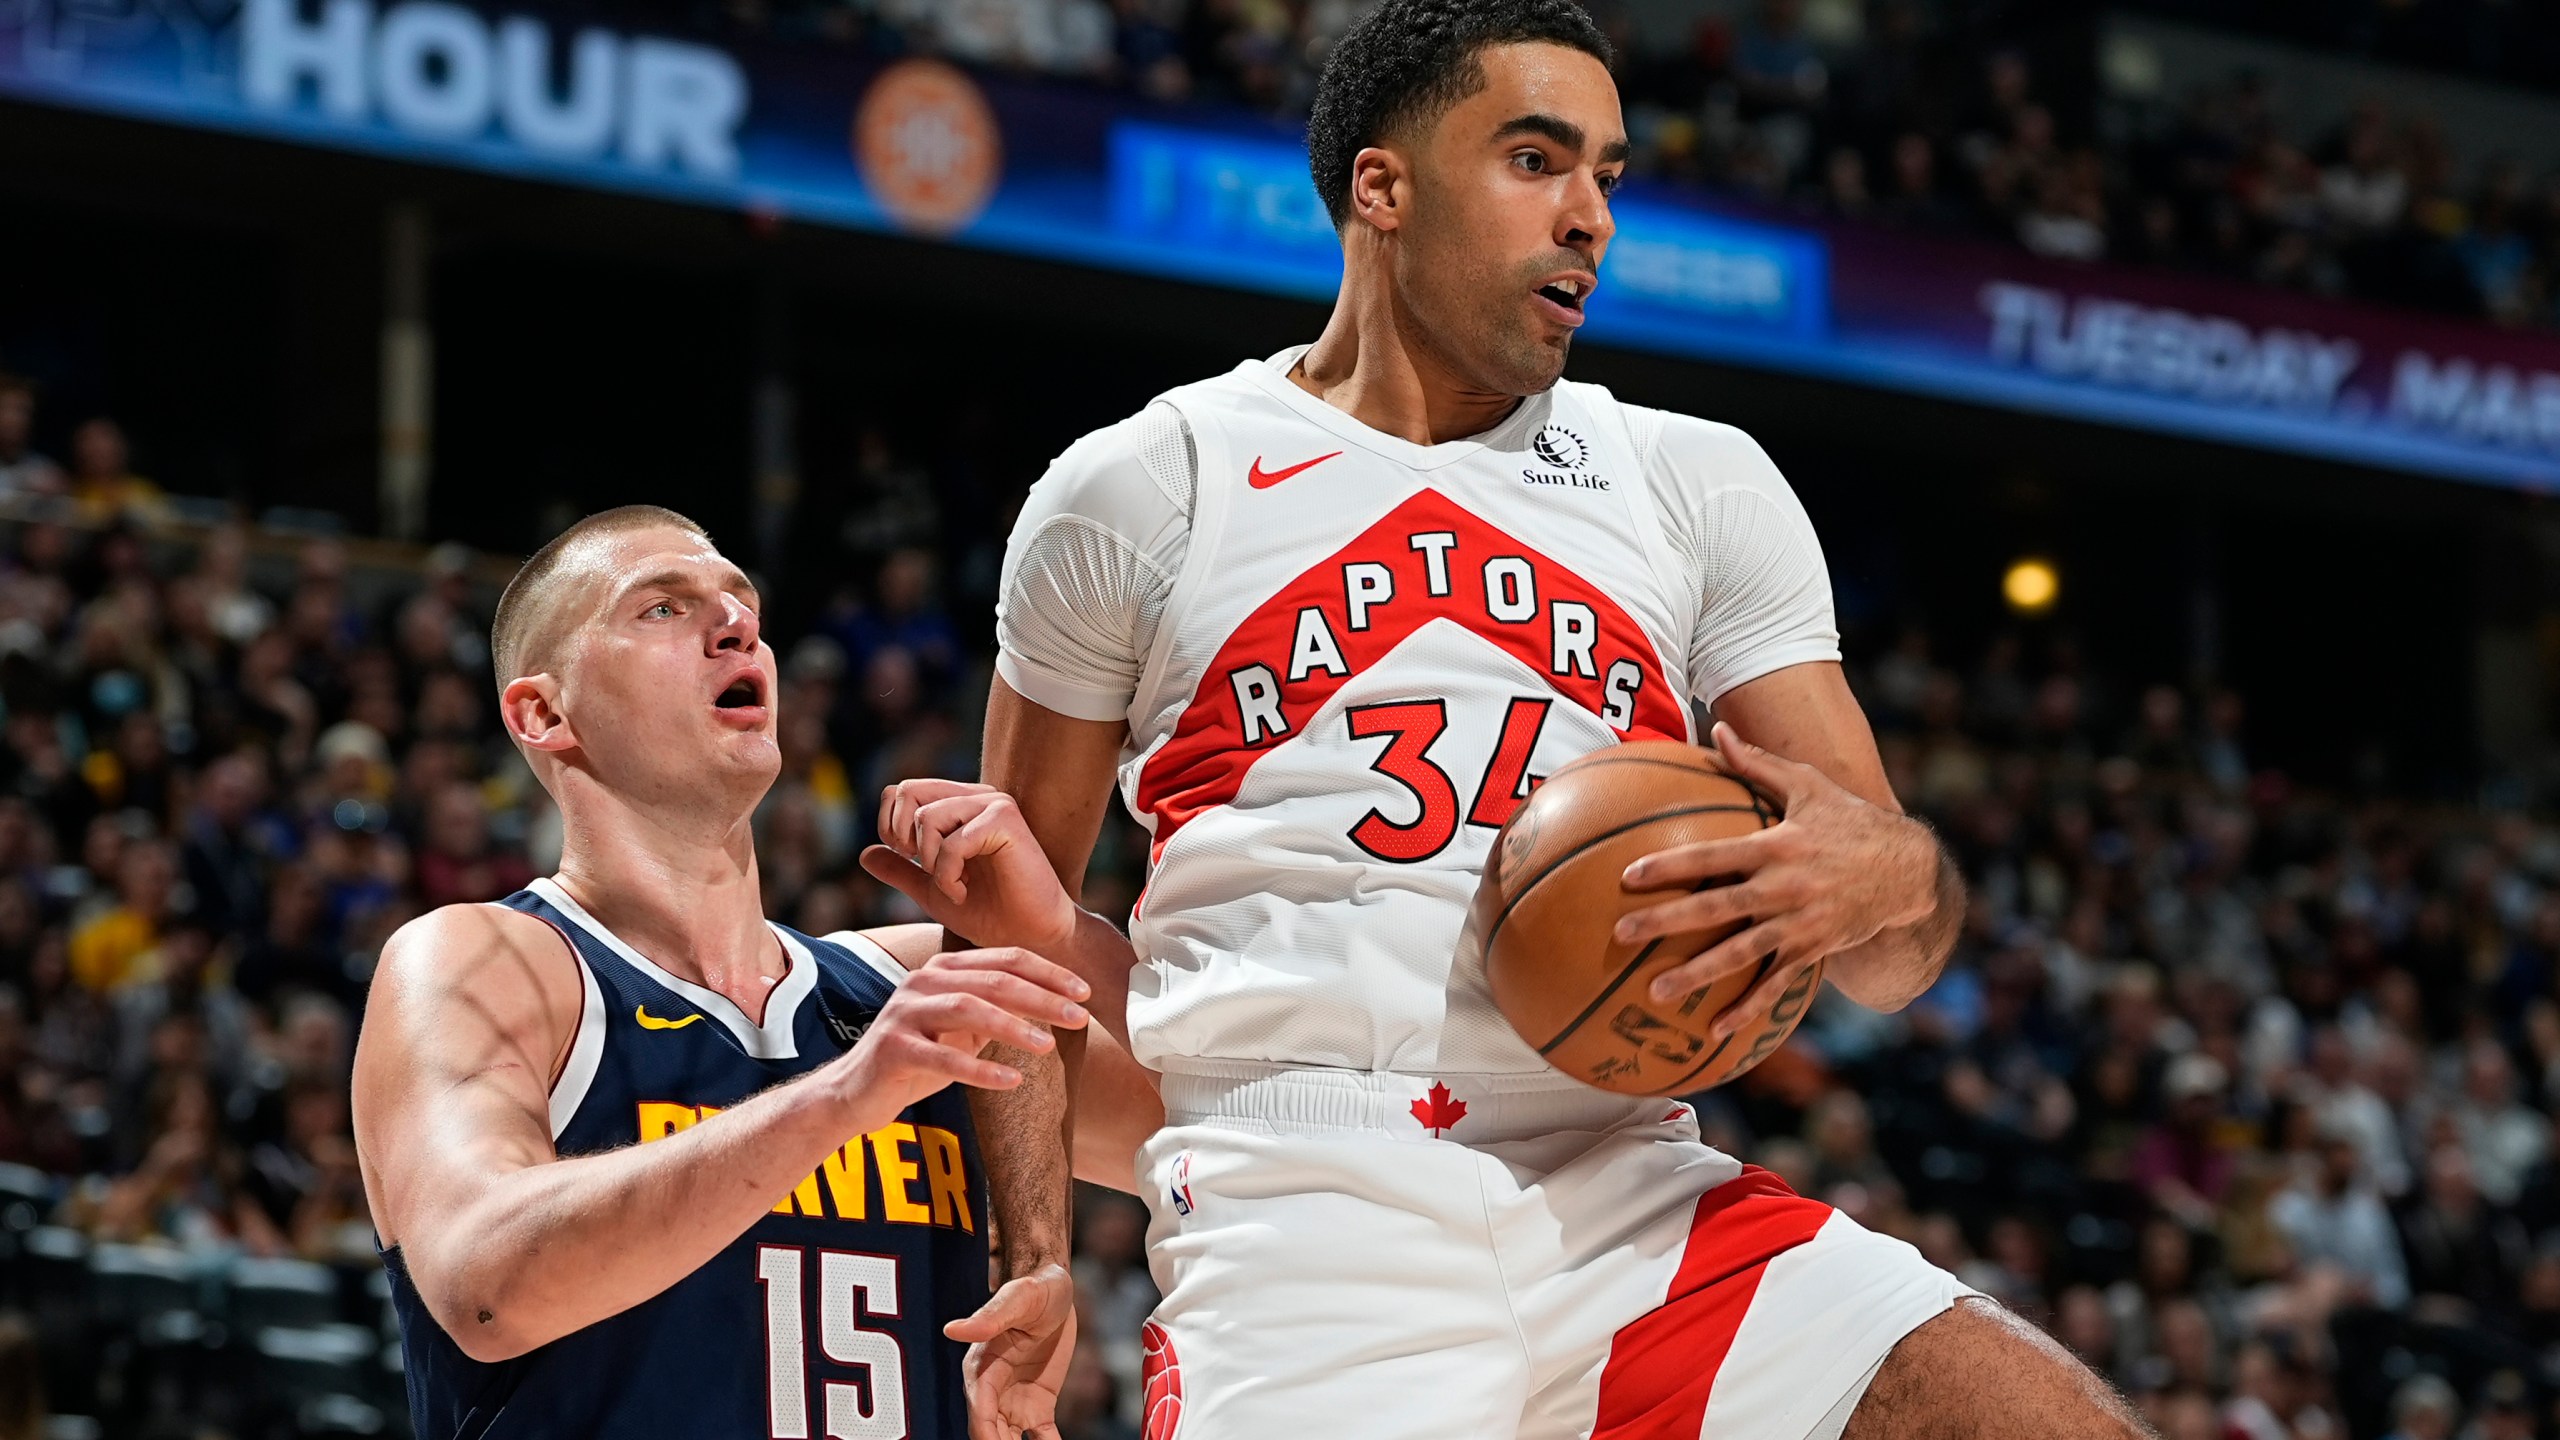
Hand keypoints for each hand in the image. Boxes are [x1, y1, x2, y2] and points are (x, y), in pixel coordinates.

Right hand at [838, 948, 1089, 1118]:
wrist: (855, 1092)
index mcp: (944, 970)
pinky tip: (1012, 1080)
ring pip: (968, 1009)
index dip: (1048, 973)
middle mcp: (923, 982)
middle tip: (1080, 1016)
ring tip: (1048, 1045)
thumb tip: (1054, 1005)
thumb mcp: (962, 1030)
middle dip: (1042, 997)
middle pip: (993, 981)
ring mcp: (905, 1012)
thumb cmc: (918, 1058)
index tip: (1084, 992)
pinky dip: (980, 1068)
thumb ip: (997, 1011)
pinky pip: (941, 1057)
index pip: (1005, 961)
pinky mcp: (893, 1048)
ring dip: (1013, 1026)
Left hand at [863, 780, 1079, 955]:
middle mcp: (976, 797)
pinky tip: (962, 894)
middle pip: (907, 790)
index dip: (891, 827)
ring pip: (927, 816)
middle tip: (925, 870)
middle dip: (903, 837)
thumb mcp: (931, 891)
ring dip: (930, 863)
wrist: (1027, 937)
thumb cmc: (988, 914)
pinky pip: (953, 841)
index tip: (912, 862)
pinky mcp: (1006, 821)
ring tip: (952, 887)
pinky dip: (948, 875)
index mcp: (958, 804)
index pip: (900, 791)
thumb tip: (864, 854)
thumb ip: (901, 870)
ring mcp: (993, 804)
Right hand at [945, 1262, 1075, 1439]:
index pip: (981, 1411)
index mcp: (981, 1370)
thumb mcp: (1018, 1299)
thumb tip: (953, 1329)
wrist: (1055, 1289)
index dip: (986, 1433)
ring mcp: (1013, 1404)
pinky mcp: (1037, 1408)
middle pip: (990, 1435)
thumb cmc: (1033, 1289)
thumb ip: (990, 1317)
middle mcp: (992, 1392)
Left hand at [1613, 722, 1940, 1039]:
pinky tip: (1715, 1030)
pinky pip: (1777, 983)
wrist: (1907, 870)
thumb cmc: (1849, 821)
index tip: (1629, 874)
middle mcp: (1785, 887)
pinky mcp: (1815, 950)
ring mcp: (1800, 923)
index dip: (1672, 864)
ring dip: (1698, 974)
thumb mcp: (1810, 785)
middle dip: (1667, 922)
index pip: (1713, 855)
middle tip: (1623, 934)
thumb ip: (1758, 764)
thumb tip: (1718, 730)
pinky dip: (1748, 1007)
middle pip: (1716, 907)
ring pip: (1741, 953)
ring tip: (1655, 991)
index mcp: (1777, 845)